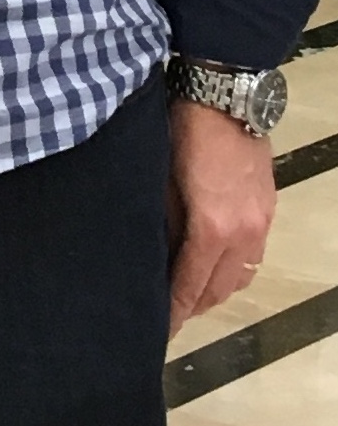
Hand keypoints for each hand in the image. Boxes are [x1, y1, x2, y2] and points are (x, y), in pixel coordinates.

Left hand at [167, 98, 276, 334]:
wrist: (225, 95)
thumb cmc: (182, 134)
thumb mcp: (161, 183)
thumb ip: (164, 227)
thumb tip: (157, 260)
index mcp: (212, 229)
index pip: (191, 287)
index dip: (174, 312)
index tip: (157, 329)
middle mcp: (244, 234)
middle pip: (219, 290)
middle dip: (193, 307)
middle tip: (167, 314)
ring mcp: (262, 222)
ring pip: (240, 277)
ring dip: (215, 290)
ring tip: (188, 293)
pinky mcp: (268, 209)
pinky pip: (253, 256)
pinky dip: (232, 269)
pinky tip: (212, 265)